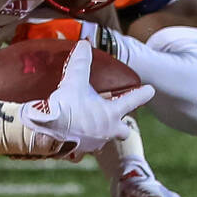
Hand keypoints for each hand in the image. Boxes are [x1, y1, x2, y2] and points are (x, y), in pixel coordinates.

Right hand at [19, 40, 153, 158]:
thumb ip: (81, 62)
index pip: (132, 101)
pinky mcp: (77, 152)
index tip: (151, 90)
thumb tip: (84, 44)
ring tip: (85, 123)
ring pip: (101, 139)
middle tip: (117, 119)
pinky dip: (77, 140)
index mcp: (111, 114)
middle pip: (123, 132)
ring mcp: (92, 144)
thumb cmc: (66, 107)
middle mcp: (106, 132)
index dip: (142, 94)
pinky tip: (68, 135)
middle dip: (122, 126)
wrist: (46, 132)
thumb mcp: (74, 81)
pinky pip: (81, 148)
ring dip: (97, 131)